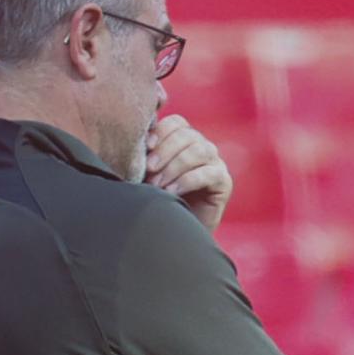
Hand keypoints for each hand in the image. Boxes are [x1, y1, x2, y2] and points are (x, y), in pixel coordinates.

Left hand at [146, 115, 232, 232]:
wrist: (176, 232)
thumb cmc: (157, 199)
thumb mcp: (146, 173)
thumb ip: (144, 156)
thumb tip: (130, 142)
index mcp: (184, 140)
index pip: (177, 123)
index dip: (161, 131)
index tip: (145, 147)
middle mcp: (202, 147)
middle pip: (188, 135)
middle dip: (165, 151)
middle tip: (149, 169)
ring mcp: (215, 164)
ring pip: (199, 151)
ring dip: (175, 166)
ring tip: (158, 185)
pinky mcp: (224, 182)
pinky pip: (209, 173)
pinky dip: (187, 181)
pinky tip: (172, 192)